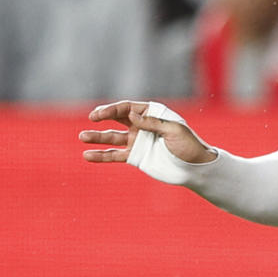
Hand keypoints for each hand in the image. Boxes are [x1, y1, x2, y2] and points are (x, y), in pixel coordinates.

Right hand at [80, 100, 214, 164]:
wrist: (196, 168)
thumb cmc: (189, 146)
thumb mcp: (174, 131)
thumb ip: (152, 123)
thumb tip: (132, 115)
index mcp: (152, 114)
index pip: (128, 108)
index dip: (112, 110)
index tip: (99, 114)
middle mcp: (141, 125)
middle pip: (117, 118)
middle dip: (103, 117)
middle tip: (91, 119)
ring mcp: (137, 141)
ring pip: (112, 137)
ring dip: (97, 137)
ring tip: (82, 137)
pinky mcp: (136, 156)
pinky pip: (115, 155)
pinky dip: (101, 156)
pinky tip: (87, 156)